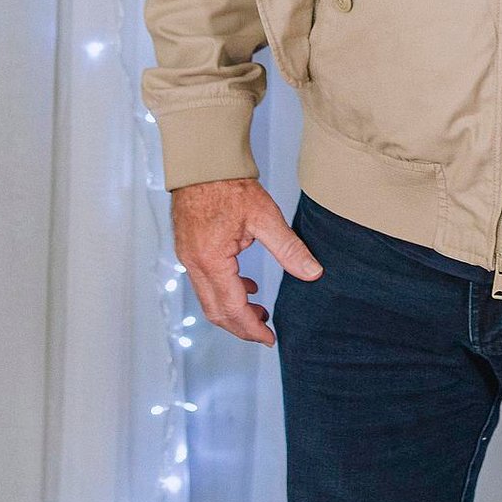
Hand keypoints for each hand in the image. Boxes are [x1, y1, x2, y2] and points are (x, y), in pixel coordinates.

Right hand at [170, 179, 321, 347]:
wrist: (202, 162)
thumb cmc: (230, 185)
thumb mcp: (265, 217)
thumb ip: (289, 249)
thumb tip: (313, 273)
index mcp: (211, 260)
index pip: (232, 308)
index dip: (252, 328)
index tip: (269, 338)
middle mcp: (194, 264)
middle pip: (215, 312)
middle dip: (241, 327)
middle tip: (266, 332)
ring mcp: (187, 258)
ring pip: (208, 300)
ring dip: (233, 311)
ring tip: (260, 311)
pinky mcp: (188, 250)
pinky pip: (204, 283)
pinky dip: (224, 293)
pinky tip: (246, 287)